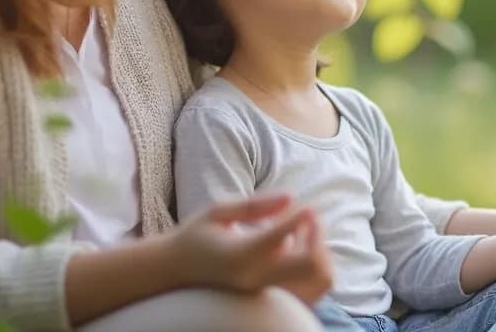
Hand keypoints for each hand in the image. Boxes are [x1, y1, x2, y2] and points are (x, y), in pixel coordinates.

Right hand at [170, 193, 333, 301]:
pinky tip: (295, 249)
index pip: (282, 237)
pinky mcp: (270, 298)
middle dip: (317, 237)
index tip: (308, 207)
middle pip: (310, 264)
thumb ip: (255, 205)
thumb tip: (291, 196)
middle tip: (308, 218)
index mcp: (240, 255)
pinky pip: (308, 288)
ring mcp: (265, 293)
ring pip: (315, 279)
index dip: (301, 219)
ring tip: (302, 233)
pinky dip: (312, 268)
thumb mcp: (218, 212)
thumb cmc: (196, 236)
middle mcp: (256, 278)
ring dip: (317, 253)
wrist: (177, 272)